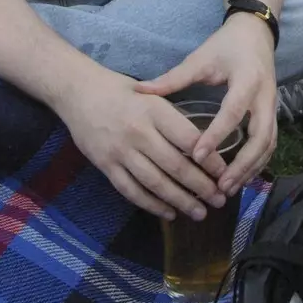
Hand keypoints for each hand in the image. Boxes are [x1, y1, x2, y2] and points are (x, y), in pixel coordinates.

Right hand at [61, 69, 229, 221]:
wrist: (77, 91)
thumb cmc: (119, 89)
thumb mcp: (151, 93)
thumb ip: (173, 117)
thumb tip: (204, 142)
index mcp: (154, 110)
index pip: (189, 140)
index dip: (209, 160)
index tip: (224, 173)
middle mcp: (139, 132)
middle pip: (176, 166)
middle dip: (201, 187)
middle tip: (220, 200)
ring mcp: (121, 151)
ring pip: (156, 183)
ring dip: (180, 201)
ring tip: (200, 213)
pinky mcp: (105, 165)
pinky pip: (132, 191)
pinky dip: (152, 205)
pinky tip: (168, 213)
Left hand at [135, 13, 277, 195]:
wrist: (255, 33)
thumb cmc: (226, 45)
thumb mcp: (200, 58)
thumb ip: (173, 78)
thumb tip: (141, 91)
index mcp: (247, 79)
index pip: (233, 111)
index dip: (216, 135)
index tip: (196, 155)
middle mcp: (265, 96)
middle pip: (261, 137)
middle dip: (242, 164)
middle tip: (219, 185)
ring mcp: (272, 106)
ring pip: (268, 145)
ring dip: (251, 169)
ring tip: (228, 188)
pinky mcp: (272, 113)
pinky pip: (269, 144)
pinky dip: (257, 163)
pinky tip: (240, 178)